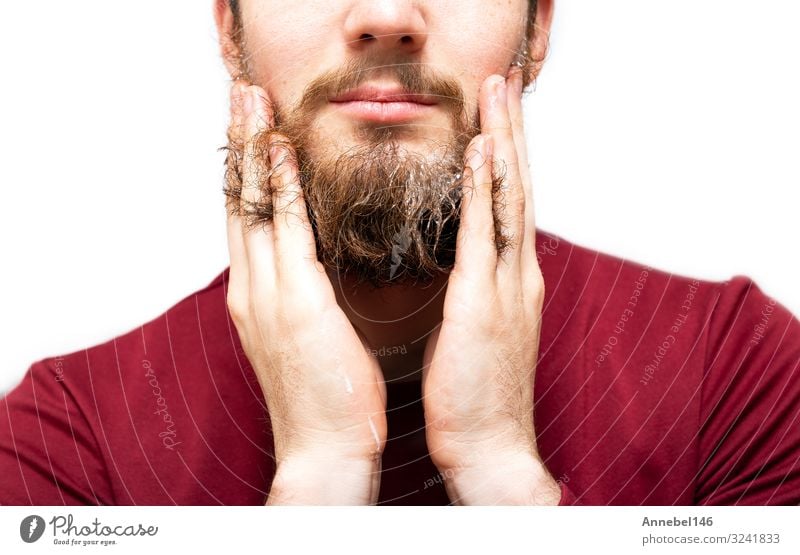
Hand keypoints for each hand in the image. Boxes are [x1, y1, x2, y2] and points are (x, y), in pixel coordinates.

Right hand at [225, 81, 386, 504]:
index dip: (246, 172)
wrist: (326, 451)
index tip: (251, 131)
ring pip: (253, 207)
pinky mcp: (295, 303)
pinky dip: (282, 187)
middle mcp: (251, 291)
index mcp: (256, 300)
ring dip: (252, 150)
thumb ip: (301, 299)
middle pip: (238, 203)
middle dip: (239, 146)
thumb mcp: (305, 339)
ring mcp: (267, 295)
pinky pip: (286, 231)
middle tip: (241, 96)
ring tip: (252, 102)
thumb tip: (311, 271)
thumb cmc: (324, 399)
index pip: (245, 223)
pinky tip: (281, 150)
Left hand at [421, 70, 559, 504]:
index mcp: (512, 281)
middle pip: (517, 188)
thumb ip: (474, 290)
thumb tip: (461, 265)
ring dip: (503, 142)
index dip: (505, 156)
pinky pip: (484, 236)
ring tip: (499, 95)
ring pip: (508, 199)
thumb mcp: (476, 330)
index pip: (509, 204)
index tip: (496, 116)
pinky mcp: (483, 304)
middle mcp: (518, 275)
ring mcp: (506, 287)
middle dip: (511, 132)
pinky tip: (481, 152)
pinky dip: (483, 190)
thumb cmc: (475, 394)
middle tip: (505, 82)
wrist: (489, 448)